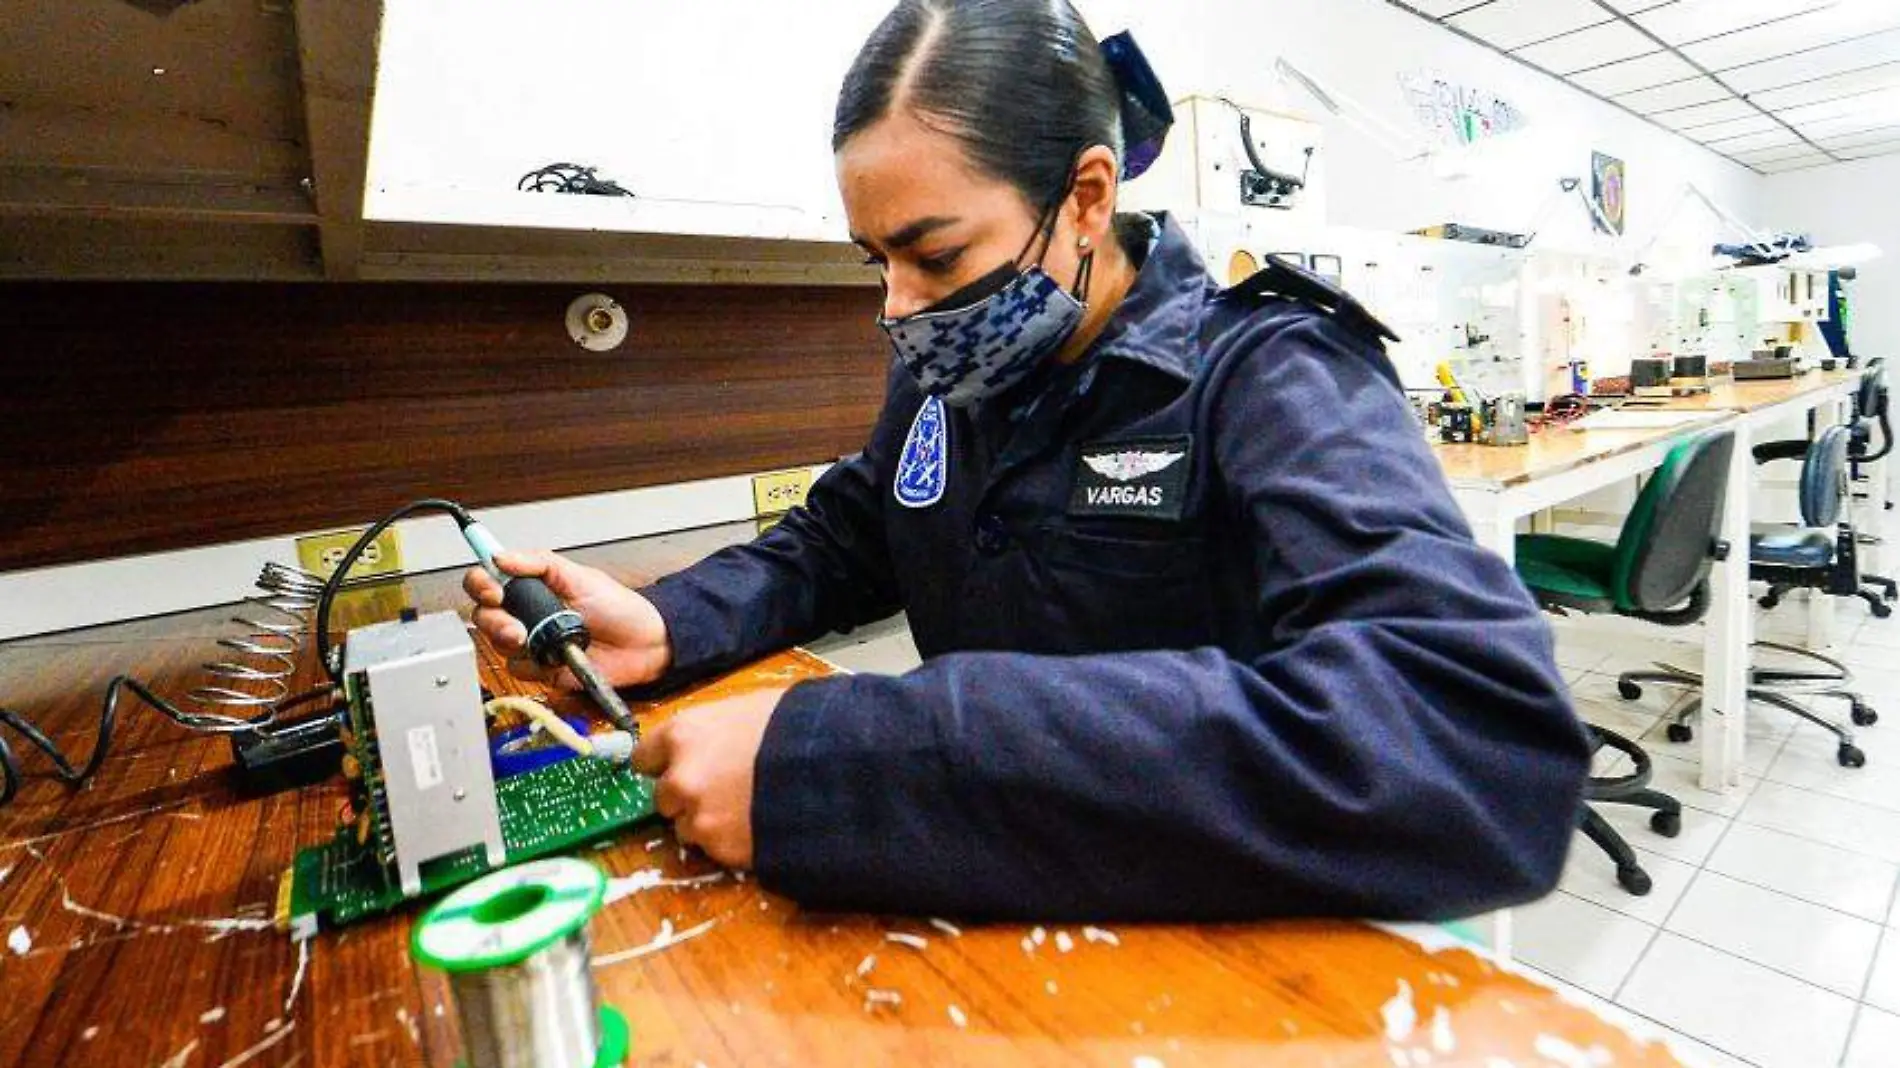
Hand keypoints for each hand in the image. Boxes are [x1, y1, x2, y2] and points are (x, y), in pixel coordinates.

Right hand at [462, 550, 670, 688]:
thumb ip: (540, 563)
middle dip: (492, 619)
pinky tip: (550, 658)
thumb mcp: (581, 576)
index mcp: (532, 587)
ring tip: (530, 639)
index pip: (488, 580)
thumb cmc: (620, 608)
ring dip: (508, 642)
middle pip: (484, 615)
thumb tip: (501, 556)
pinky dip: (531, 665)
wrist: (646, 644)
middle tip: (514, 625)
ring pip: (496, 644)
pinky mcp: (542, 669)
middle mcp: (526, 614)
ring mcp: (532, 642)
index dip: (480, 584)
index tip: (492, 590)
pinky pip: (519, 670)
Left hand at [632, 687, 787, 868]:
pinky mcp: (722, 850)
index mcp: (683, 735)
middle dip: (687, 795)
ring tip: (746, 807)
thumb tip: (710, 739)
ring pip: (687, 827)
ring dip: (708, 821)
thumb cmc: (796, 725)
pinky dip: (732, 840)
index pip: (643, 757)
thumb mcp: (749, 709)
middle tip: (722, 788)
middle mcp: (680, 779)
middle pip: (663, 797)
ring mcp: (699, 818)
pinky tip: (758, 822)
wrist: (833, 766)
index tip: (676, 765)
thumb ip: (714, 729)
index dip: (664, 762)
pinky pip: (716, 849)